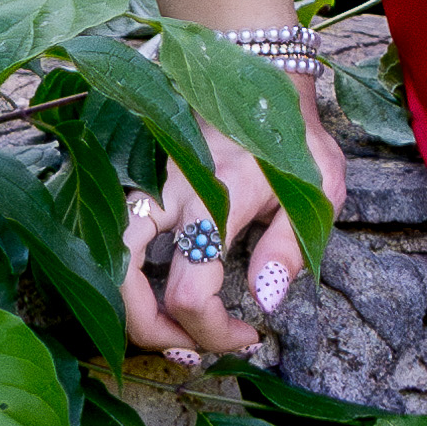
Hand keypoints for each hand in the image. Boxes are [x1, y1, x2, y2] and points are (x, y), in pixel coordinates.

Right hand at [119, 79, 347, 363]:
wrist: (257, 76)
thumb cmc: (291, 138)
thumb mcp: (319, 186)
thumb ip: (290, 245)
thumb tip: (265, 301)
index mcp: (218, 199)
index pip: (190, 293)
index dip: (214, 334)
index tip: (248, 334)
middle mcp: (171, 193)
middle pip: (125, 280)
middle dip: (154, 333)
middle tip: (194, 349)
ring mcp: (146, 184)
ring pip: (107, 257)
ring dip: (129, 308)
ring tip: (169, 333)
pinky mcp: (137, 183)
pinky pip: (112, 239)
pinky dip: (123, 280)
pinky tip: (155, 298)